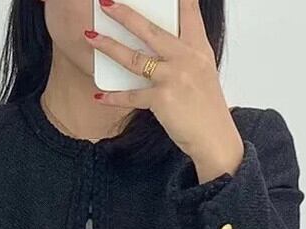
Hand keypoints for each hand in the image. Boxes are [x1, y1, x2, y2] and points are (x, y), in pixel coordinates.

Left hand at [86, 0, 243, 181]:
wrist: (214, 139)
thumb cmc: (208, 109)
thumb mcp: (203, 73)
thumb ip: (185, 54)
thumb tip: (158, 44)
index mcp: (199, 49)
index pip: (189, 12)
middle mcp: (186, 59)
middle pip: (150, 30)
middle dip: (125, 14)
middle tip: (106, 3)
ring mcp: (173, 78)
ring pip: (134, 58)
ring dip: (109, 47)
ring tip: (91, 38)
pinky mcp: (161, 100)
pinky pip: (131, 96)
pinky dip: (114, 97)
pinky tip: (100, 96)